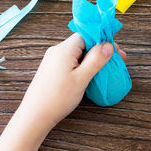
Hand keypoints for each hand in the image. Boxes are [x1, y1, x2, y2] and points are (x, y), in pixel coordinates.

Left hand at [0, 33, 125, 150]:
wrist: (35, 115)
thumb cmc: (57, 98)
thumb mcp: (81, 79)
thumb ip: (95, 60)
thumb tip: (108, 45)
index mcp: (64, 49)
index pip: (87, 35)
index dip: (102, 41)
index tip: (115, 51)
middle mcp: (57, 50)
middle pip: (83, 43)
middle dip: (99, 51)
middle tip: (115, 61)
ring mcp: (53, 59)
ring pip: (77, 53)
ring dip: (92, 59)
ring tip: (104, 69)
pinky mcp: (52, 69)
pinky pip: (71, 61)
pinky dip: (82, 65)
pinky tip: (90, 74)